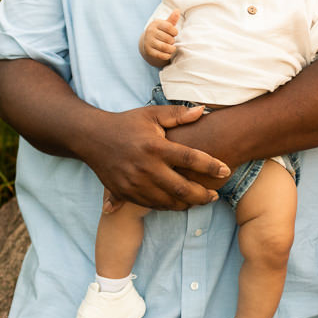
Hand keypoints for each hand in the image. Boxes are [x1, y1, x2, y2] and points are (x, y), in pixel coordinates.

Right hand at [90, 103, 229, 210]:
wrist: (92, 138)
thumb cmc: (126, 124)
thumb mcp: (151, 114)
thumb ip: (178, 115)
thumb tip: (203, 111)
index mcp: (155, 146)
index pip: (190, 158)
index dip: (211, 166)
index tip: (225, 171)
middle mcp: (146, 167)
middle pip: (182, 189)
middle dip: (203, 195)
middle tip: (215, 195)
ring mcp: (134, 183)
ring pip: (168, 202)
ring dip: (188, 204)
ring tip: (200, 200)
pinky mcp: (125, 193)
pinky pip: (152, 205)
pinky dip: (169, 206)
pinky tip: (179, 202)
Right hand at [140, 11, 178, 65]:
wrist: (148, 42)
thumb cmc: (160, 32)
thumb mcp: (165, 24)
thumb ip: (172, 19)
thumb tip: (177, 10)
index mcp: (156, 23)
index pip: (169, 27)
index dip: (175, 32)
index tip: (174, 33)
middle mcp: (150, 32)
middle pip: (168, 39)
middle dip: (172, 41)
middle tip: (172, 41)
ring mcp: (148, 42)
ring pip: (165, 47)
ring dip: (171, 49)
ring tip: (172, 48)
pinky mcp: (148, 51)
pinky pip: (161, 55)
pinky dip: (167, 55)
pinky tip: (168, 53)